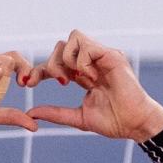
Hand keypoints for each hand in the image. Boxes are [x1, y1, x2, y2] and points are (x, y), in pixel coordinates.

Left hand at [25, 30, 162, 140]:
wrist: (133, 124)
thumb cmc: (111, 121)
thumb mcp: (77, 118)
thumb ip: (55, 113)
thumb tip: (30, 114)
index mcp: (82, 75)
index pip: (56, 63)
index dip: (40, 70)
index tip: (29, 84)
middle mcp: (91, 62)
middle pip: (60, 46)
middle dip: (50, 64)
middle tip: (58, 83)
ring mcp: (101, 57)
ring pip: (73, 38)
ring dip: (66, 60)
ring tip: (76, 80)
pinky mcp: (111, 55)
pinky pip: (86, 46)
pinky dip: (82, 62)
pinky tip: (90, 78)